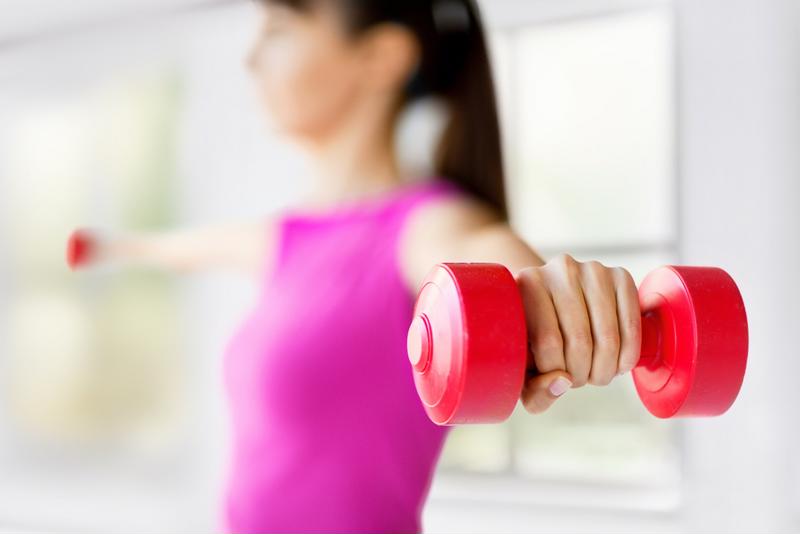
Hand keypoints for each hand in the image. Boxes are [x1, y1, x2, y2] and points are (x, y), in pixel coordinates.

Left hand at [514, 254, 641, 413]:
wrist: (556, 302)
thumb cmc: (534, 340)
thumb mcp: (524, 368)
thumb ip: (535, 389)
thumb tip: (563, 382)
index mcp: (526, 285)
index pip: (547, 341)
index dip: (556, 372)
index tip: (555, 378)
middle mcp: (559, 270)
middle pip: (579, 340)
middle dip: (582, 375)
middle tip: (578, 380)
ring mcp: (593, 270)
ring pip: (607, 336)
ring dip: (605, 369)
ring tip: (596, 374)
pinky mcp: (620, 276)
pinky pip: (631, 324)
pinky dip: (628, 355)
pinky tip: (618, 364)